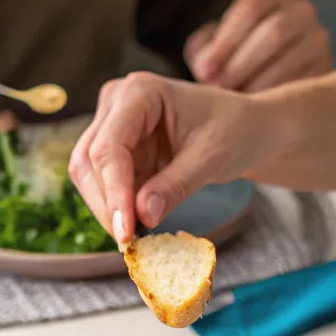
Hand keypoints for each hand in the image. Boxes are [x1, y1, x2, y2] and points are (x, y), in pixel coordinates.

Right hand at [69, 72, 264, 244]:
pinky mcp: (120, 147)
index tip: (125, 233)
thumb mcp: (211, 159)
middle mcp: (118, 103)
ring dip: (110, 208)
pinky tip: (138, 226)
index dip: (114, 193)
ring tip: (136, 236)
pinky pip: (108, 182)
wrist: (246, 126)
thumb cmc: (233, 130)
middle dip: (107, 205)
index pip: (110, 148)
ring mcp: (114, 124)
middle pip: (90, 161)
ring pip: (91, 174)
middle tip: (129, 243)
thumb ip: (176, 186)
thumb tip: (143, 216)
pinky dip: (119, 207)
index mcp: (140, 92)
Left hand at [183, 0, 329, 92]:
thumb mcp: (213, 48)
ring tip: (234, 106)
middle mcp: (302, 11)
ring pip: (290, 60)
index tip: (204, 71)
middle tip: (219, 90)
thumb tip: (207, 68)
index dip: (225, 40)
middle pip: (274, 32)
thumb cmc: (233, 60)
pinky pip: (304, 84)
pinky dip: (278, 102)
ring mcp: (318, 41)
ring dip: (258, 85)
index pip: (251, 6)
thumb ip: (204, 51)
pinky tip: (257, 116)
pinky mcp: (326, 71)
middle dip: (242, 64)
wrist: (267, 79)